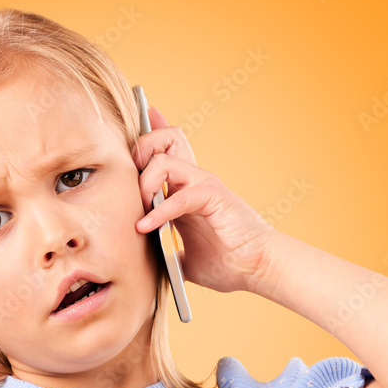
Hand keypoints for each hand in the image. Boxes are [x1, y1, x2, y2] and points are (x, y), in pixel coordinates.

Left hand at [132, 105, 275, 294]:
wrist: (258, 269)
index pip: (168, 149)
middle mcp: (195, 180)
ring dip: (144, 185)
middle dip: (138, 153)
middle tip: (129, 184)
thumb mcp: (185, 258)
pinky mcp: (213, 196)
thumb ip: (165, 253)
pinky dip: (159, 212)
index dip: (152, 132)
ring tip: (141, 212)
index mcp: (188, 189)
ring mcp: (204, 184)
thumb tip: (146, 266)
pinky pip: (179, 195)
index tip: (141, 118)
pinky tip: (146, 227)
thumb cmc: (228, 264)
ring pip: (163, 160)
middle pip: (164, 139)